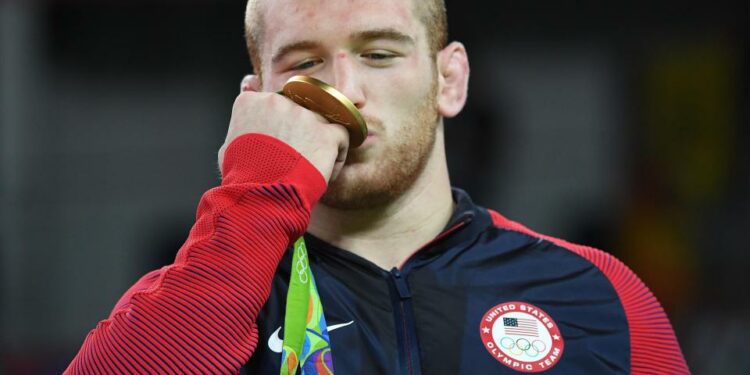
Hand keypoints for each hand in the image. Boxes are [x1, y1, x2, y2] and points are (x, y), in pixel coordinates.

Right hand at [219, 75, 349, 182]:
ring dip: (317, 143)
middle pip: (297, 112)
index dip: (277, 128)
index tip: (275, 148)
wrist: (260, 196)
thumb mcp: (228, 147)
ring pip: (319, 122)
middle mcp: (277, 101)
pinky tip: (324, 169)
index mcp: (251, 102)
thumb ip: (240, 127)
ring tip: (307, 167)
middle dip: (297, 134)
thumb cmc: (241, 177)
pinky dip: (337, 154)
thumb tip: (244, 120)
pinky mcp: (325, 133)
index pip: (272, 106)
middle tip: (291, 161)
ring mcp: (303, 115)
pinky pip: (341, 136)